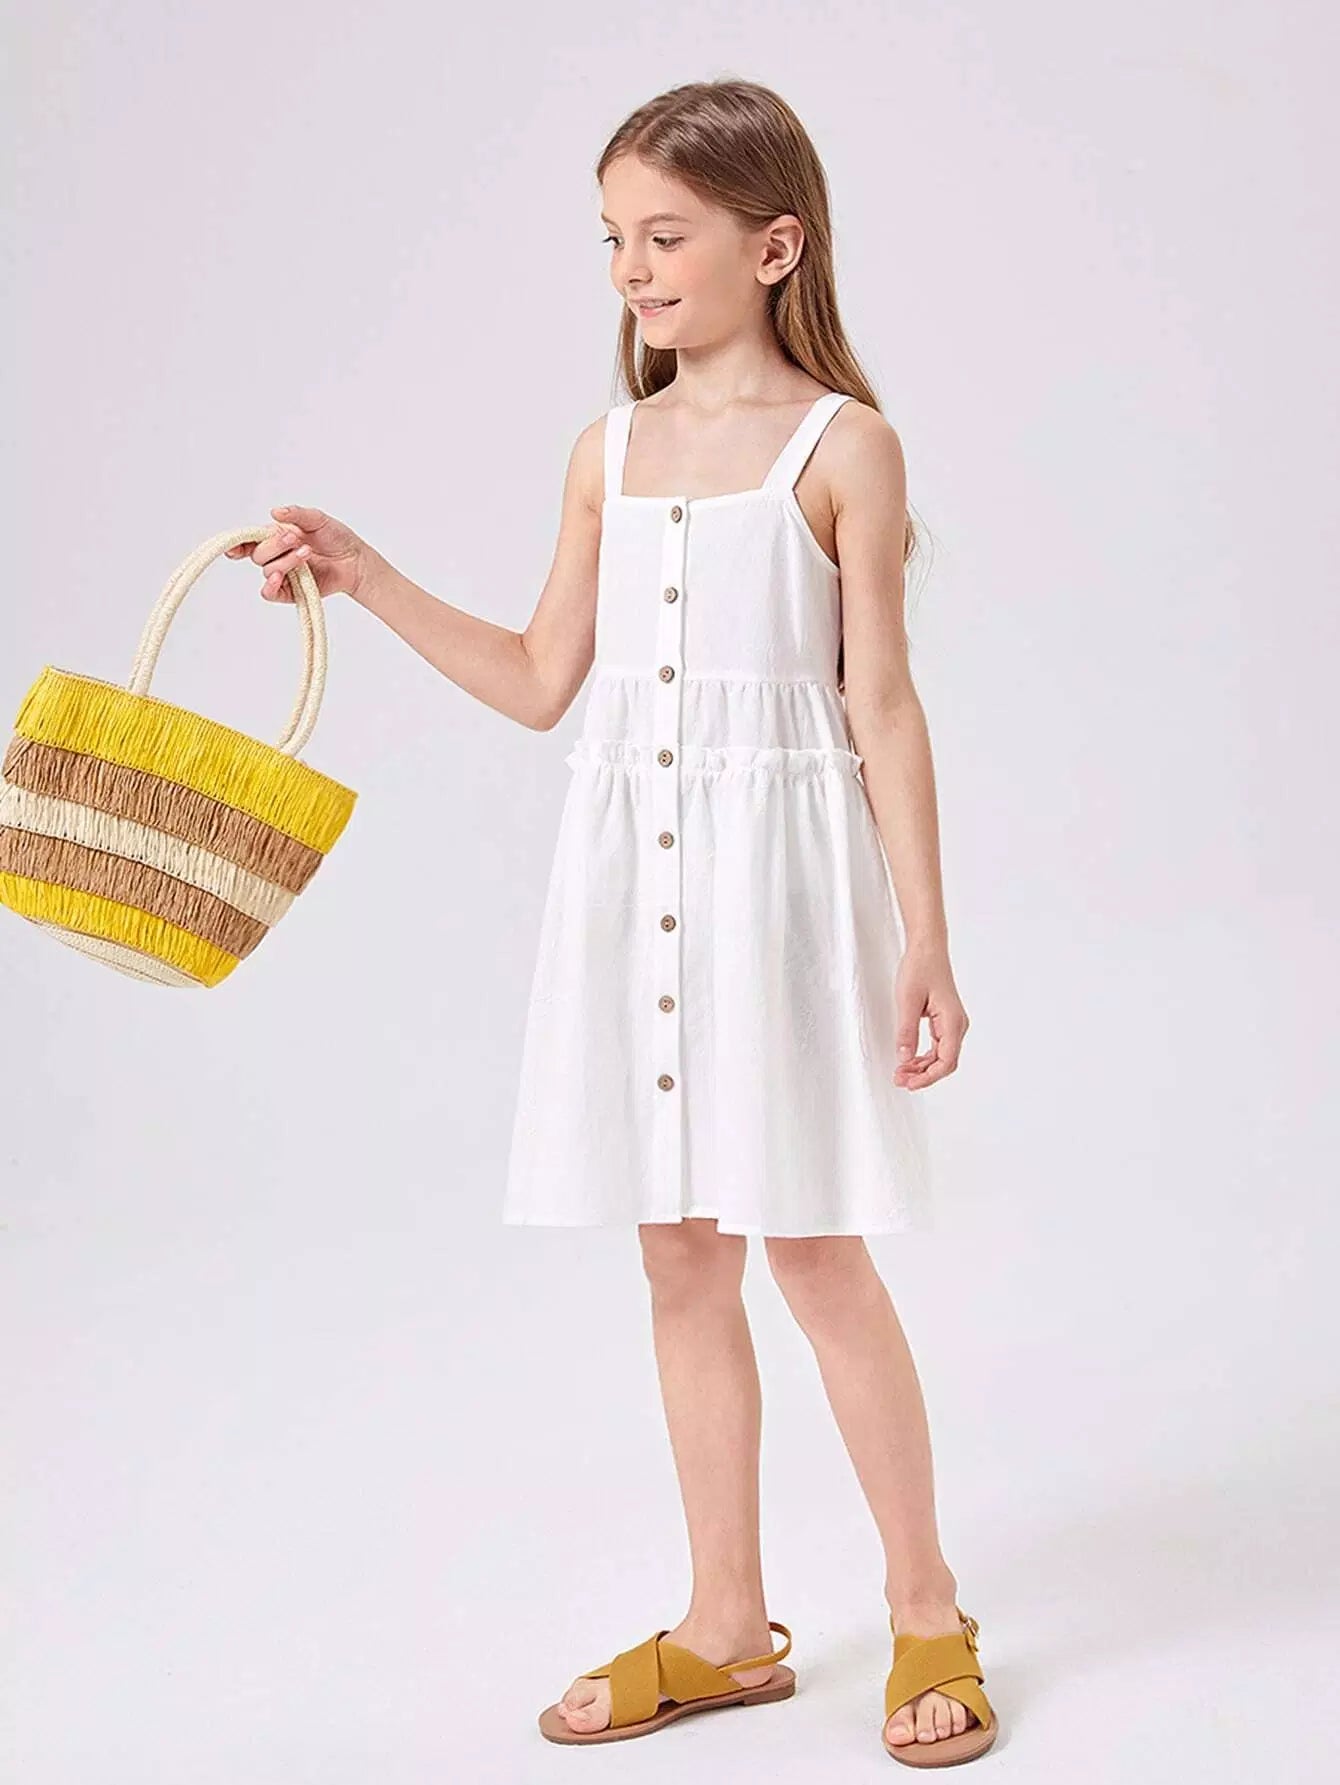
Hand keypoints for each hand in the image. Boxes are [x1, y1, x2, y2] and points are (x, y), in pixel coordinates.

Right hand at [226, 506, 372, 603]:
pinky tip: (279, 577)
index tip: (232, 547)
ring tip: (307, 553)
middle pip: (258, 555)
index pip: (249, 540)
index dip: (237, 543)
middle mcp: (276, 555)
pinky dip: (270, 586)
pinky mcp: (291, 591)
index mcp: (275, 536)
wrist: (355, 559)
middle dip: (275, 546)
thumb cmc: (336, 537)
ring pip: (267, 571)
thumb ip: (296, 513)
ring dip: (285, 561)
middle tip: (295, 539)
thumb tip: (275, 511)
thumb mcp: (317, 519)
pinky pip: (270, 593)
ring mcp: (283, 574)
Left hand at [892, 945, 968, 1089]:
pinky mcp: (945, 1021)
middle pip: (945, 1062)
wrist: (927, 948)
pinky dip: (923, 1056)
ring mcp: (952, 1024)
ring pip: (941, 1056)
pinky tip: (908, 1060)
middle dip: (923, 1075)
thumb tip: (904, 1059)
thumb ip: (906, 1031)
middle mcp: (957, 1025)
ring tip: (900, 1073)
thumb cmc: (919, 968)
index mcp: (953, 1022)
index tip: (909, 1084)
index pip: (946, 1061)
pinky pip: (937, 1046)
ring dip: (922, 1067)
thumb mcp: (906, 1001)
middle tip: (899, 1080)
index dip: (928, 1077)